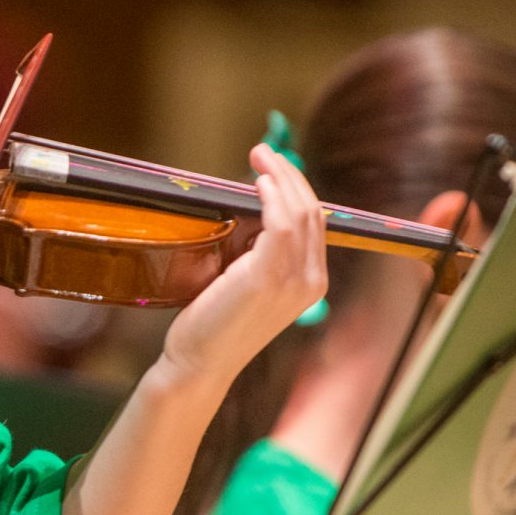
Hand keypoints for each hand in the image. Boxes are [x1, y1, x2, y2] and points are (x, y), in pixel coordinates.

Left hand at [158, 144, 327, 387]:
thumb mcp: (248, 281)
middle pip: (313, 211)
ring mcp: (293, 281)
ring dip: (280, 178)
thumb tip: (254, 206)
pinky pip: (280, 225)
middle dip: (290, 175)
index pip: (315, 222)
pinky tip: (258, 184)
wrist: (200, 362)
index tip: (273, 165)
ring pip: (299, 212)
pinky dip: (271, 198)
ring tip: (261, 158)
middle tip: (264, 152)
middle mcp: (312, 282)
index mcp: (312, 282)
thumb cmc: (215, 322)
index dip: (297, 187)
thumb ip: (261, 251)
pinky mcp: (268, 278)